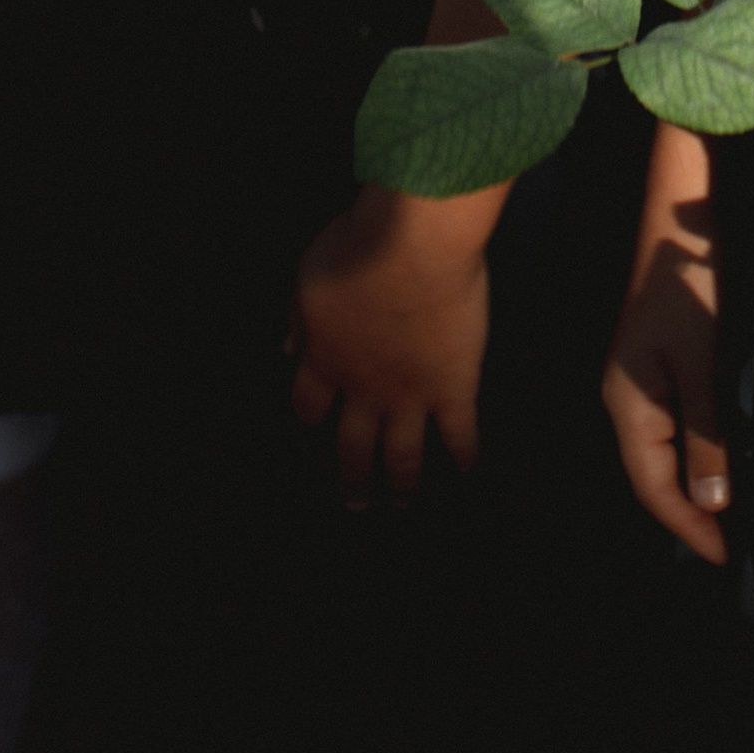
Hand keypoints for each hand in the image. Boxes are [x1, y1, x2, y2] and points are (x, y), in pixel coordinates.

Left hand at [288, 184, 497, 503]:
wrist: (413, 248)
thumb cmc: (357, 249)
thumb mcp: (308, 276)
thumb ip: (298, 317)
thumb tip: (287, 347)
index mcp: (325, 360)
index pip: (310, 405)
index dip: (312, 416)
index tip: (316, 424)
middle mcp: (364, 390)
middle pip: (352, 447)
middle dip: (353, 477)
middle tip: (355, 504)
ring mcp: (409, 395)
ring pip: (402, 455)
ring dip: (401, 484)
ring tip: (402, 504)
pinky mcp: (453, 387)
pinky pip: (459, 432)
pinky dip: (463, 455)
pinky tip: (467, 470)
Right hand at [603, 125, 729, 563]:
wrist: (679, 223)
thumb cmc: (689, 290)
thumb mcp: (703, 367)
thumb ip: (706, 437)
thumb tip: (710, 504)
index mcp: (627, 407)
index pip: (653, 488)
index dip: (687, 527)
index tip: (726, 559)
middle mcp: (625, 402)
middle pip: (653, 477)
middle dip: (689, 516)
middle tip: (734, 549)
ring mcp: (638, 384)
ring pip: (663, 455)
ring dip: (694, 489)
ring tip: (731, 521)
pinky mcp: (658, 368)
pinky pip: (673, 428)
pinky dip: (696, 456)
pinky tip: (721, 466)